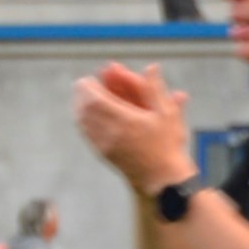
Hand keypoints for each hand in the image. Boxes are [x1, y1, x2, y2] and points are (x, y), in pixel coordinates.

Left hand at [72, 61, 192, 191]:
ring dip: (80, 106)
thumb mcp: (168, 114)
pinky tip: (89, 115)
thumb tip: (151, 67)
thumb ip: (155, 89)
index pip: (92, 97)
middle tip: (88, 85)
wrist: (162, 181)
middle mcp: (108, 132)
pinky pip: (85, 132)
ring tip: (87, 97)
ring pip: (81, 120)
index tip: (93, 78)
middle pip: (82, 107)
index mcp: (123, 120)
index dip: (88, 86)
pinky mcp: (102, 153)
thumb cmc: (168, 146)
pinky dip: (83, 120)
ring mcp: (103, 144)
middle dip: (82, 93)